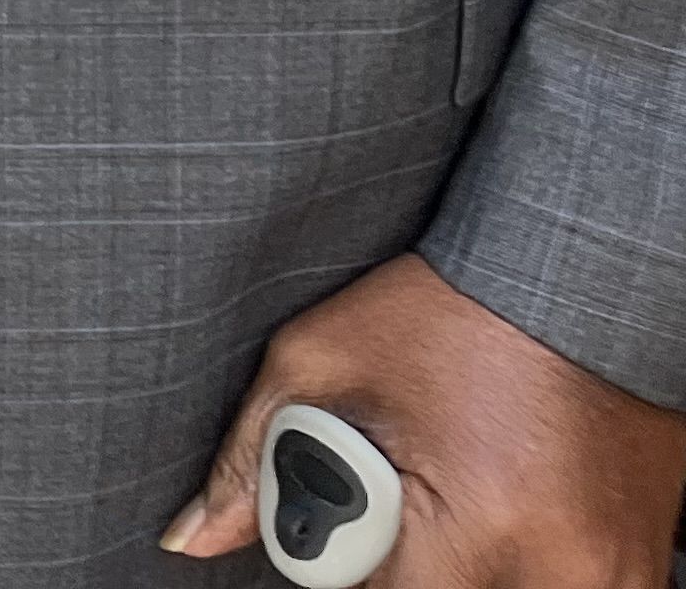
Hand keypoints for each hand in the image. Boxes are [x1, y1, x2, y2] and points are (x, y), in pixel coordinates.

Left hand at [163, 255, 685, 581]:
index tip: (347, 521)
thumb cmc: (447, 309)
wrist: (576, 271)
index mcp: (477, 524)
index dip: (345, 569)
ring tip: (464, 492)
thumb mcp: (319, 365)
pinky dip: (528, 567)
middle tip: (408, 501)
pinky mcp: (644, 563)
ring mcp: (618, 572)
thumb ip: (248, 460)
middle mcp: (562, 566)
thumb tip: (189, 537)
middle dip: (409, 570)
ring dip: (470, 567)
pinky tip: (512, 504)